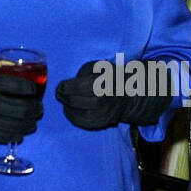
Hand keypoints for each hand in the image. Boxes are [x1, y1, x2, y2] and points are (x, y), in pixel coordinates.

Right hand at [0, 63, 42, 142]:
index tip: (35, 90)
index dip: (24, 89)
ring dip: (22, 126)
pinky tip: (18, 135)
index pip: (7, 85)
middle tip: (39, 109)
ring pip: (3, 124)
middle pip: (8, 107)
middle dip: (28, 110)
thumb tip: (20, 88)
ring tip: (32, 124)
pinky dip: (8, 136)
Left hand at [55, 61, 174, 129]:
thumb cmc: (111, 77)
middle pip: (71, 101)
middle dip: (63, 96)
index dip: (63, 87)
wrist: (130, 96)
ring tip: (67, 100)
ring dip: (67, 106)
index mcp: (100, 85)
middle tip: (60, 92)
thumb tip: (67, 84)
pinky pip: (79, 122)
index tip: (60, 85)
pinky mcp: (100, 124)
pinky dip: (72, 115)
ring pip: (73, 113)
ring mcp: (100, 115)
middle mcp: (100, 102)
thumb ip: (82, 73)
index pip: (74, 88)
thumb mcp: (98, 67)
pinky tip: (72, 109)